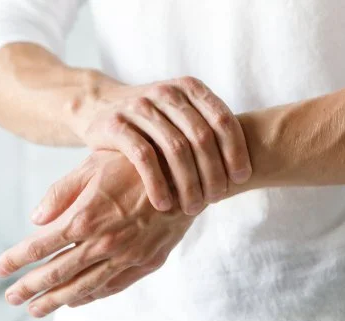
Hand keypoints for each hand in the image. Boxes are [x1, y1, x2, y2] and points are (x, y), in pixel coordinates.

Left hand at [0, 151, 197, 317]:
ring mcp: (128, 256)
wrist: (187, 174)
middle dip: (30, 288)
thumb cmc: (139, 164)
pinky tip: (80, 300)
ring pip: (85, 286)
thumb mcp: (95, 165)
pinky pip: (115, 286)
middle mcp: (104, 243)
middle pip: (57, 273)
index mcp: (86, 217)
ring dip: (57, 300)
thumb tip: (36, 218)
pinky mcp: (148, 261)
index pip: (40, 246)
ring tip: (38, 309)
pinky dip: (94, 296)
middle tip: (12, 297)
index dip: (16, 259)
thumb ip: (63, 192)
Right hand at [44, 75, 250, 217]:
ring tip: (193, 208)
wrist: (100, 105)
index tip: (241, 179)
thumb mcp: (182, 114)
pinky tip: (164, 205)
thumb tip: (244, 171)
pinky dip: (158, 184)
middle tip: (216, 199)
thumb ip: (209, 129)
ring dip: (188, 184)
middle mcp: (167, 92)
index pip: (223, 119)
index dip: (236, 151)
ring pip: (175, 149)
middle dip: (213, 173)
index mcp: (190, 88)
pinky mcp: (115, 124)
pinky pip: (144, 158)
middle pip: (201, 137)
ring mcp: (140, 107)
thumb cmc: (153, 119)